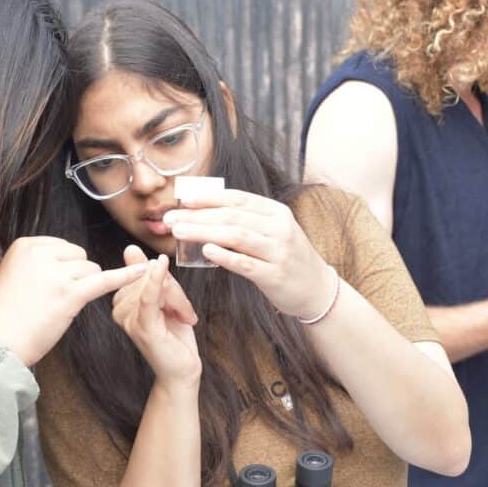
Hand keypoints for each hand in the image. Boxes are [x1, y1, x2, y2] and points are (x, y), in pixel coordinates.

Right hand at [0, 237, 146, 365]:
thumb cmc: (7, 315)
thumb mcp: (15, 274)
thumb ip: (40, 261)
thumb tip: (73, 257)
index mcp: (25, 245)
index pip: (63, 248)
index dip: (63, 270)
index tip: (48, 288)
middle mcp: (39, 254)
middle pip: (79, 257)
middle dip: (75, 278)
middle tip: (51, 301)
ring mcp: (55, 274)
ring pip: (91, 270)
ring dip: (84, 290)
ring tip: (57, 308)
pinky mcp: (69, 294)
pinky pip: (104, 280)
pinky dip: (125, 277)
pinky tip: (145, 272)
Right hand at [112, 248, 200, 384]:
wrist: (181, 370)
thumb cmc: (174, 337)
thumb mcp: (164, 299)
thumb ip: (148, 276)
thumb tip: (130, 249)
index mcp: (121, 302)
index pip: (142, 271)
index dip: (164, 277)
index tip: (176, 299)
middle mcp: (120, 310)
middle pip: (149, 276)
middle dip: (174, 290)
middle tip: (183, 313)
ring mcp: (129, 319)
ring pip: (156, 285)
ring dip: (179, 299)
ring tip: (183, 318)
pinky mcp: (143, 327)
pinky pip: (148, 295)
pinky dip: (156, 279)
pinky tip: (160, 265)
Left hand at [163, 189, 335, 318]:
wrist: (317, 289)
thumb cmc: (286, 258)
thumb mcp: (273, 232)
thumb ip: (247, 222)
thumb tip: (204, 212)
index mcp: (276, 212)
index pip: (237, 199)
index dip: (208, 198)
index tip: (182, 200)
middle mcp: (279, 228)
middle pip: (232, 216)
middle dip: (197, 216)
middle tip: (170, 219)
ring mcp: (279, 251)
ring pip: (236, 236)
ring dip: (204, 232)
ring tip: (179, 232)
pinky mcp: (275, 275)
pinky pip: (246, 263)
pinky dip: (225, 256)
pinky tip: (206, 251)